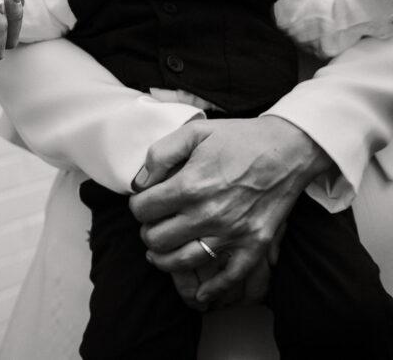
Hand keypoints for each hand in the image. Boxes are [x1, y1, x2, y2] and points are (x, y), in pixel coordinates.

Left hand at [129, 116, 330, 304]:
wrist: (289, 148)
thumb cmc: (239, 138)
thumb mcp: (193, 132)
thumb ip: (159, 155)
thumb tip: (139, 183)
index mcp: (190, 186)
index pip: (142, 210)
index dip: (138, 205)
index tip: (145, 201)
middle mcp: (208, 214)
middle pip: (157, 239)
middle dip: (148, 230)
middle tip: (154, 223)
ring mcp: (232, 233)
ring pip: (182, 262)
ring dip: (165, 259)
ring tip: (161, 250)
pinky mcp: (255, 244)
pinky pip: (230, 277)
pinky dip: (212, 289)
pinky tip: (200, 293)